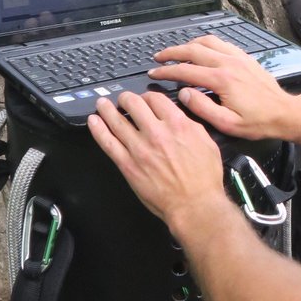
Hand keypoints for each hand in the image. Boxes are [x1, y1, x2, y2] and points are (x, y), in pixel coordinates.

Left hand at [88, 90, 225, 229]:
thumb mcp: (206, 142)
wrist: (194, 204)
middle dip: (126, 98)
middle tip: (123, 99)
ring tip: (102, 104)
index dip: (147, 96)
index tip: (145, 99)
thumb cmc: (203, 178)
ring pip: (117, 121)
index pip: (155, 99)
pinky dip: (98, 130)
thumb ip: (189, 126)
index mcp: (177, 124)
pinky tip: (93, 121)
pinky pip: (108, 143)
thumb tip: (178, 117)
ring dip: (107, 109)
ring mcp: (139, 148)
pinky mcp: (128, 165)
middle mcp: (156, 132)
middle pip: (133, 104)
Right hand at [148, 35, 293, 140]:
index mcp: (221, 80)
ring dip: (189, 44)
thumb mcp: (227, 124)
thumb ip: (202, 108)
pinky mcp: (245, 57)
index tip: (154, 72)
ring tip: (177, 52)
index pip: (185, 70)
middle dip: (172, 52)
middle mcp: (228, 63)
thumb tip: (184, 94)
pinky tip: (202, 49)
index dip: (166, 71)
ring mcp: (238, 57)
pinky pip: (222, 42)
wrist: (284, 113)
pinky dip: (207, 42)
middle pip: (193, 50)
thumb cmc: (258, 122)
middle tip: (159, 57)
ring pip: (207, 41)